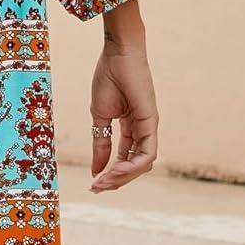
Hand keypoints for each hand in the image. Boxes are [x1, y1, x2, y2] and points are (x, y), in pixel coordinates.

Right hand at [89, 3, 158, 192]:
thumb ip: (99, 142)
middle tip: (97, 189)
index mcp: (130, 126)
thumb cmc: (108, 77)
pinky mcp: (151, 122)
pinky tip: (117, 171)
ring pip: (142, 163)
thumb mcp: (99, 116)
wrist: (117, 54)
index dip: (110, 172)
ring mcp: (149, 127)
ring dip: (123, 176)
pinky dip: (132, 165)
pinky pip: (146, 153)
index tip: (93, 182)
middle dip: (115, 179)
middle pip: (133, 164)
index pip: (123, 157)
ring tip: (104, 182)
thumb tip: (95, 170)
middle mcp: (142, 130)